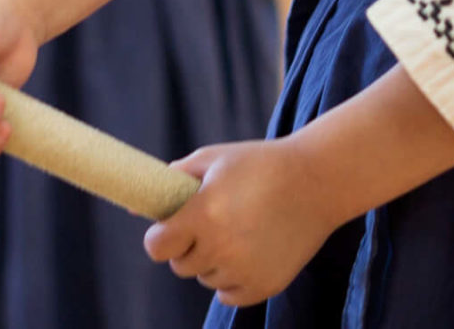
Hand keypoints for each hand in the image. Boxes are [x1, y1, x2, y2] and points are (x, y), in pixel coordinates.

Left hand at [144, 139, 343, 307]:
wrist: (317, 181)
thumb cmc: (260, 164)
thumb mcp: (214, 159)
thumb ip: (173, 180)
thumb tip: (136, 206)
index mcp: (205, 213)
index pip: (157, 247)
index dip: (159, 238)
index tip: (169, 230)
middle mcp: (222, 246)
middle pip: (180, 265)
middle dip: (188, 246)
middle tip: (211, 223)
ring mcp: (245, 270)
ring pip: (206, 278)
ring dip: (213, 261)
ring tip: (239, 230)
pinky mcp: (265, 286)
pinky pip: (229, 294)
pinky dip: (232, 279)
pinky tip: (248, 251)